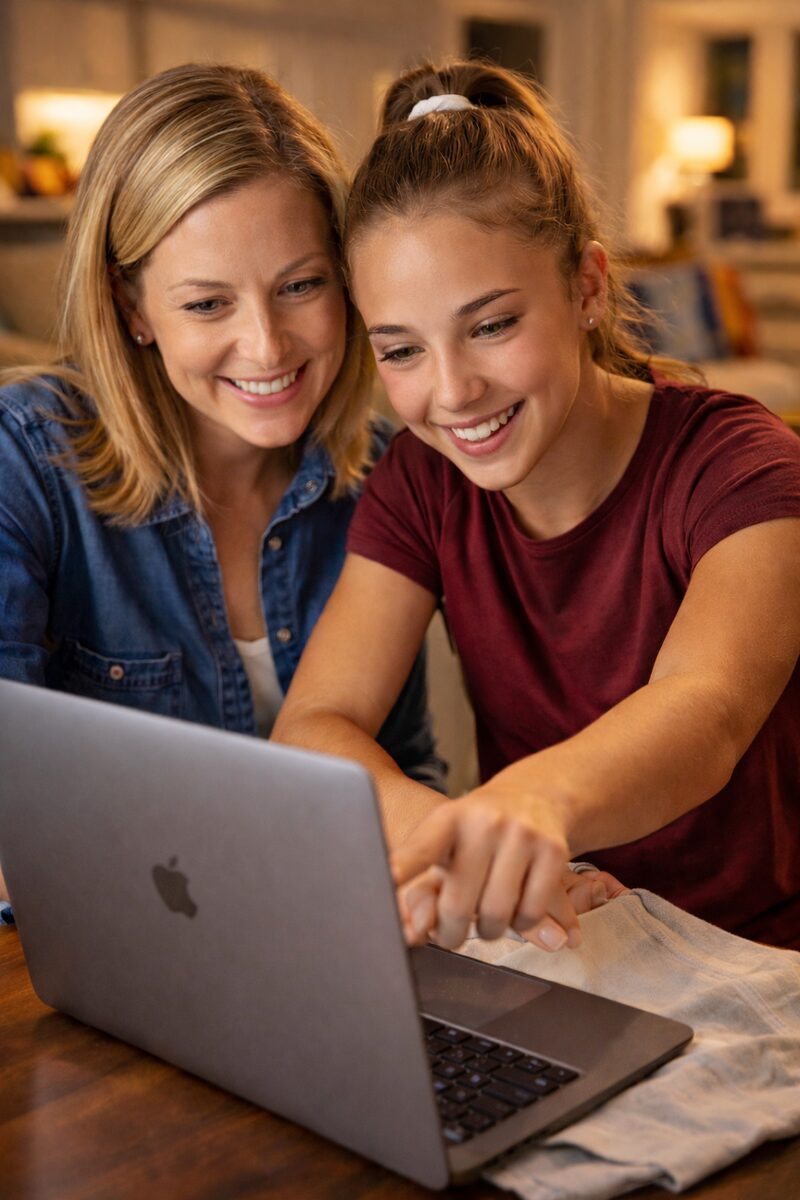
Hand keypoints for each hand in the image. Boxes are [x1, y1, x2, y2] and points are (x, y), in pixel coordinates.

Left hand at [391, 797, 577, 950]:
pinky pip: (530, 914)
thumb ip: (422, 891)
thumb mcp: (446, 845)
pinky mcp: (553, 851)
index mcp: (447, 819)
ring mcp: (521, 834)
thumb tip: (410, 934)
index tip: (382, 885)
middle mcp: (483, 822)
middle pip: (457, 905)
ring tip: (484, 918)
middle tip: (451, 934)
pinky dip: (521, 925)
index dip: (399, 871)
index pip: (419, 850)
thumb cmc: (476, 833)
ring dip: (487, 931)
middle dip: (451, 933)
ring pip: (496, 915)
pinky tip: (515, 908)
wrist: (534, 796)